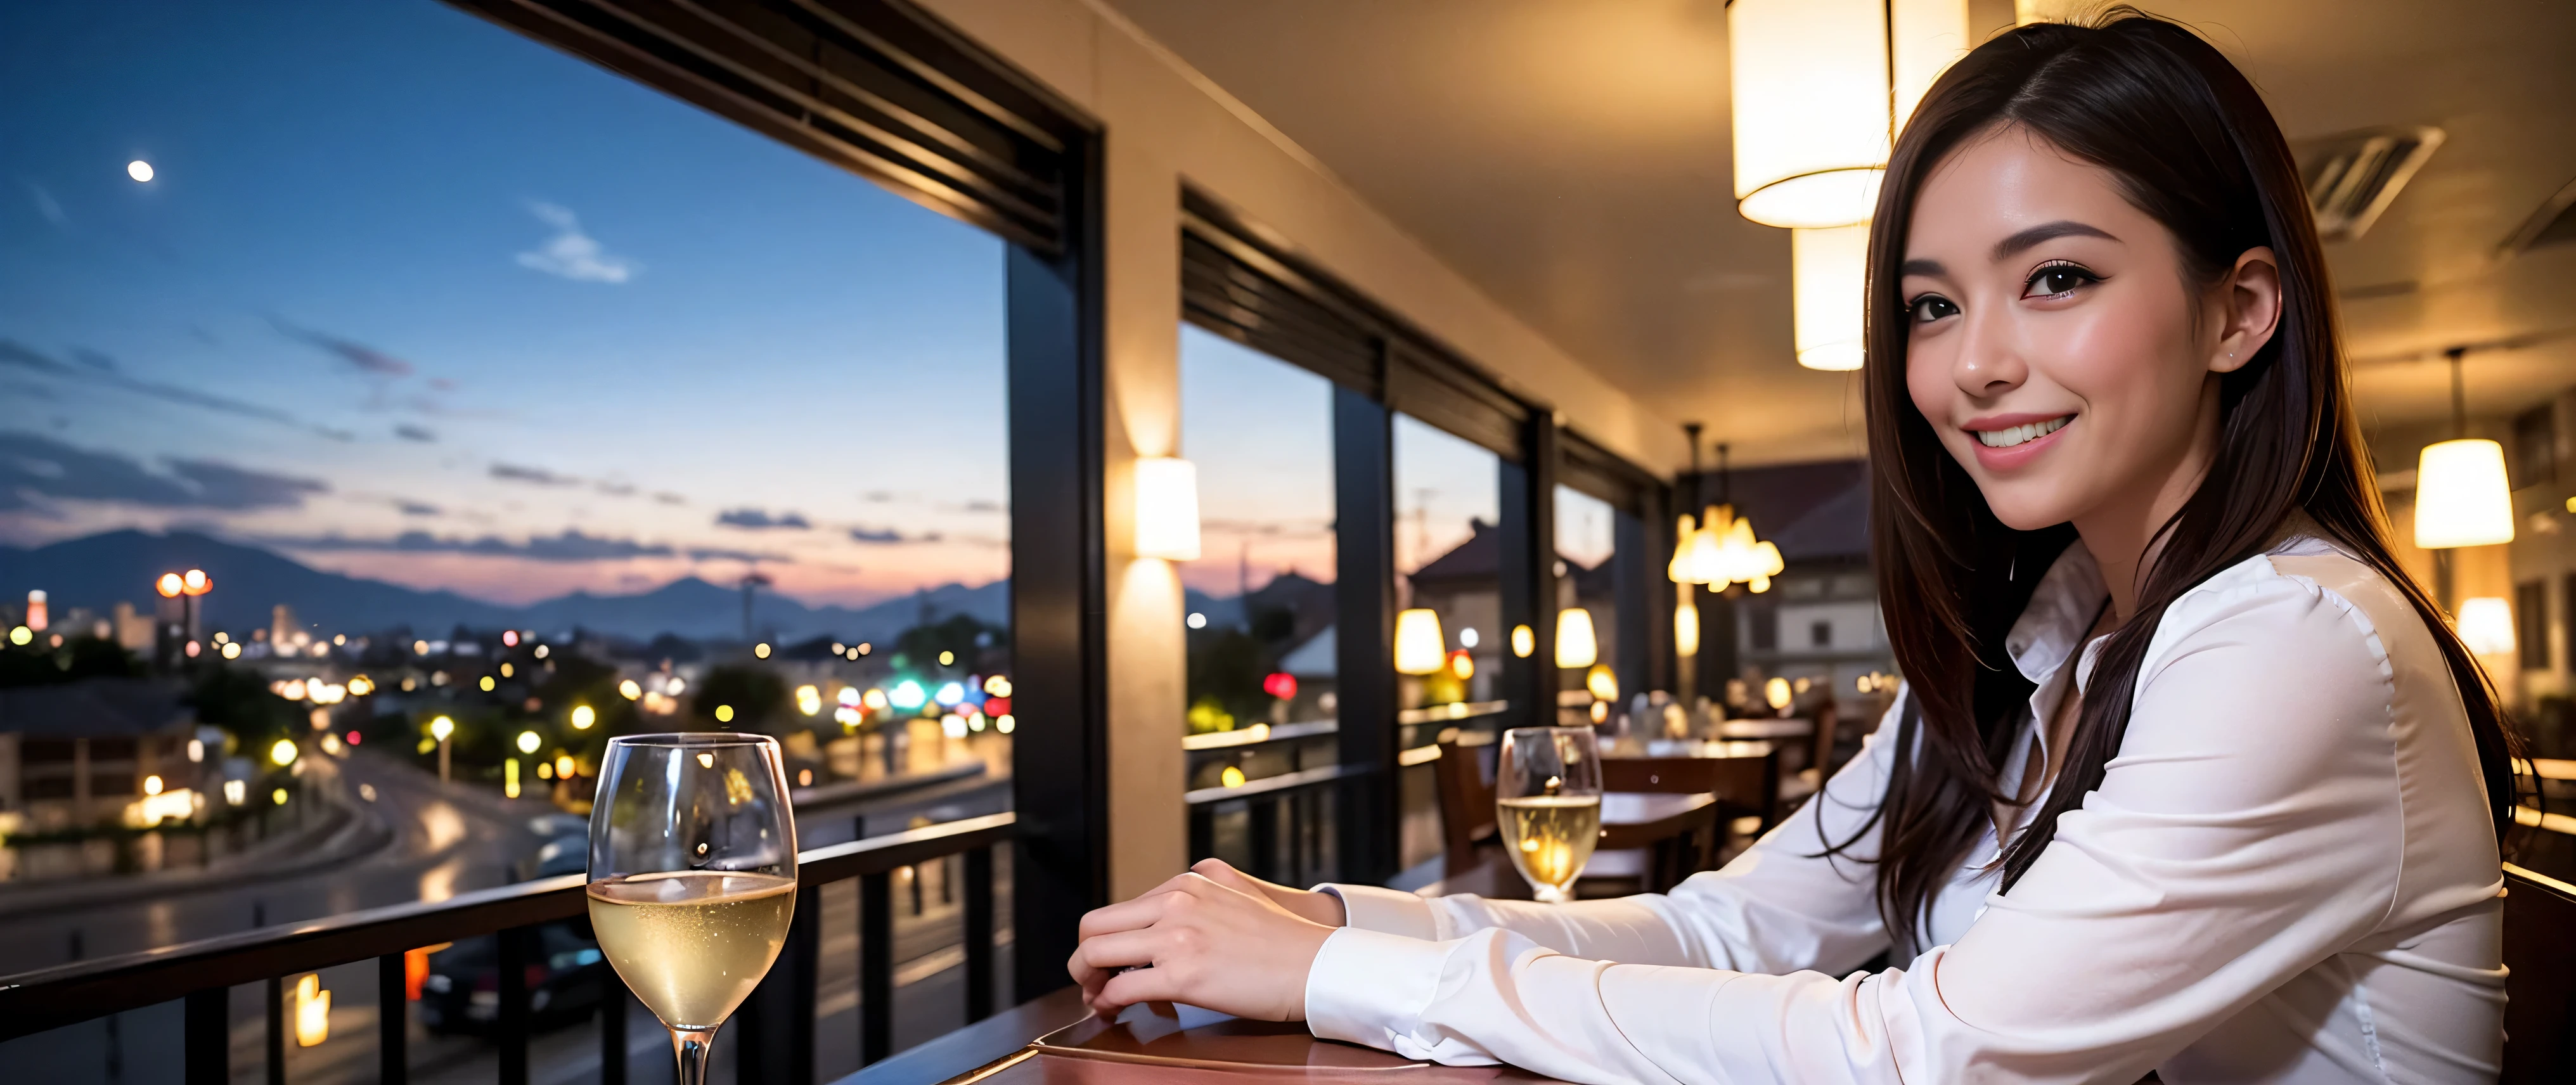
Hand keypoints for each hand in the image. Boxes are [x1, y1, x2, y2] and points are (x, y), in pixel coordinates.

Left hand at [1066, 859, 1339, 1020]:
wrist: (1318, 965)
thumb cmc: (1285, 940)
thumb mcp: (1238, 893)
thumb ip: (1201, 892)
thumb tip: (1170, 908)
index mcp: (1187, 883)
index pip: (1121, 907)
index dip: (1107, 939)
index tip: (1113, 961)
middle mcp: (1175, 901)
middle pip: (1093, 925)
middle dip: (1084, 957)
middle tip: (1092, 981)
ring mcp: (1176, 937)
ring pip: (1095, 954)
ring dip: (1087, 981)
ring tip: (1100, 998)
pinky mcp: (1182, 974)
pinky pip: (1120, 987)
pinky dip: (1108, 1002)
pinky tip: (1118, 1010)